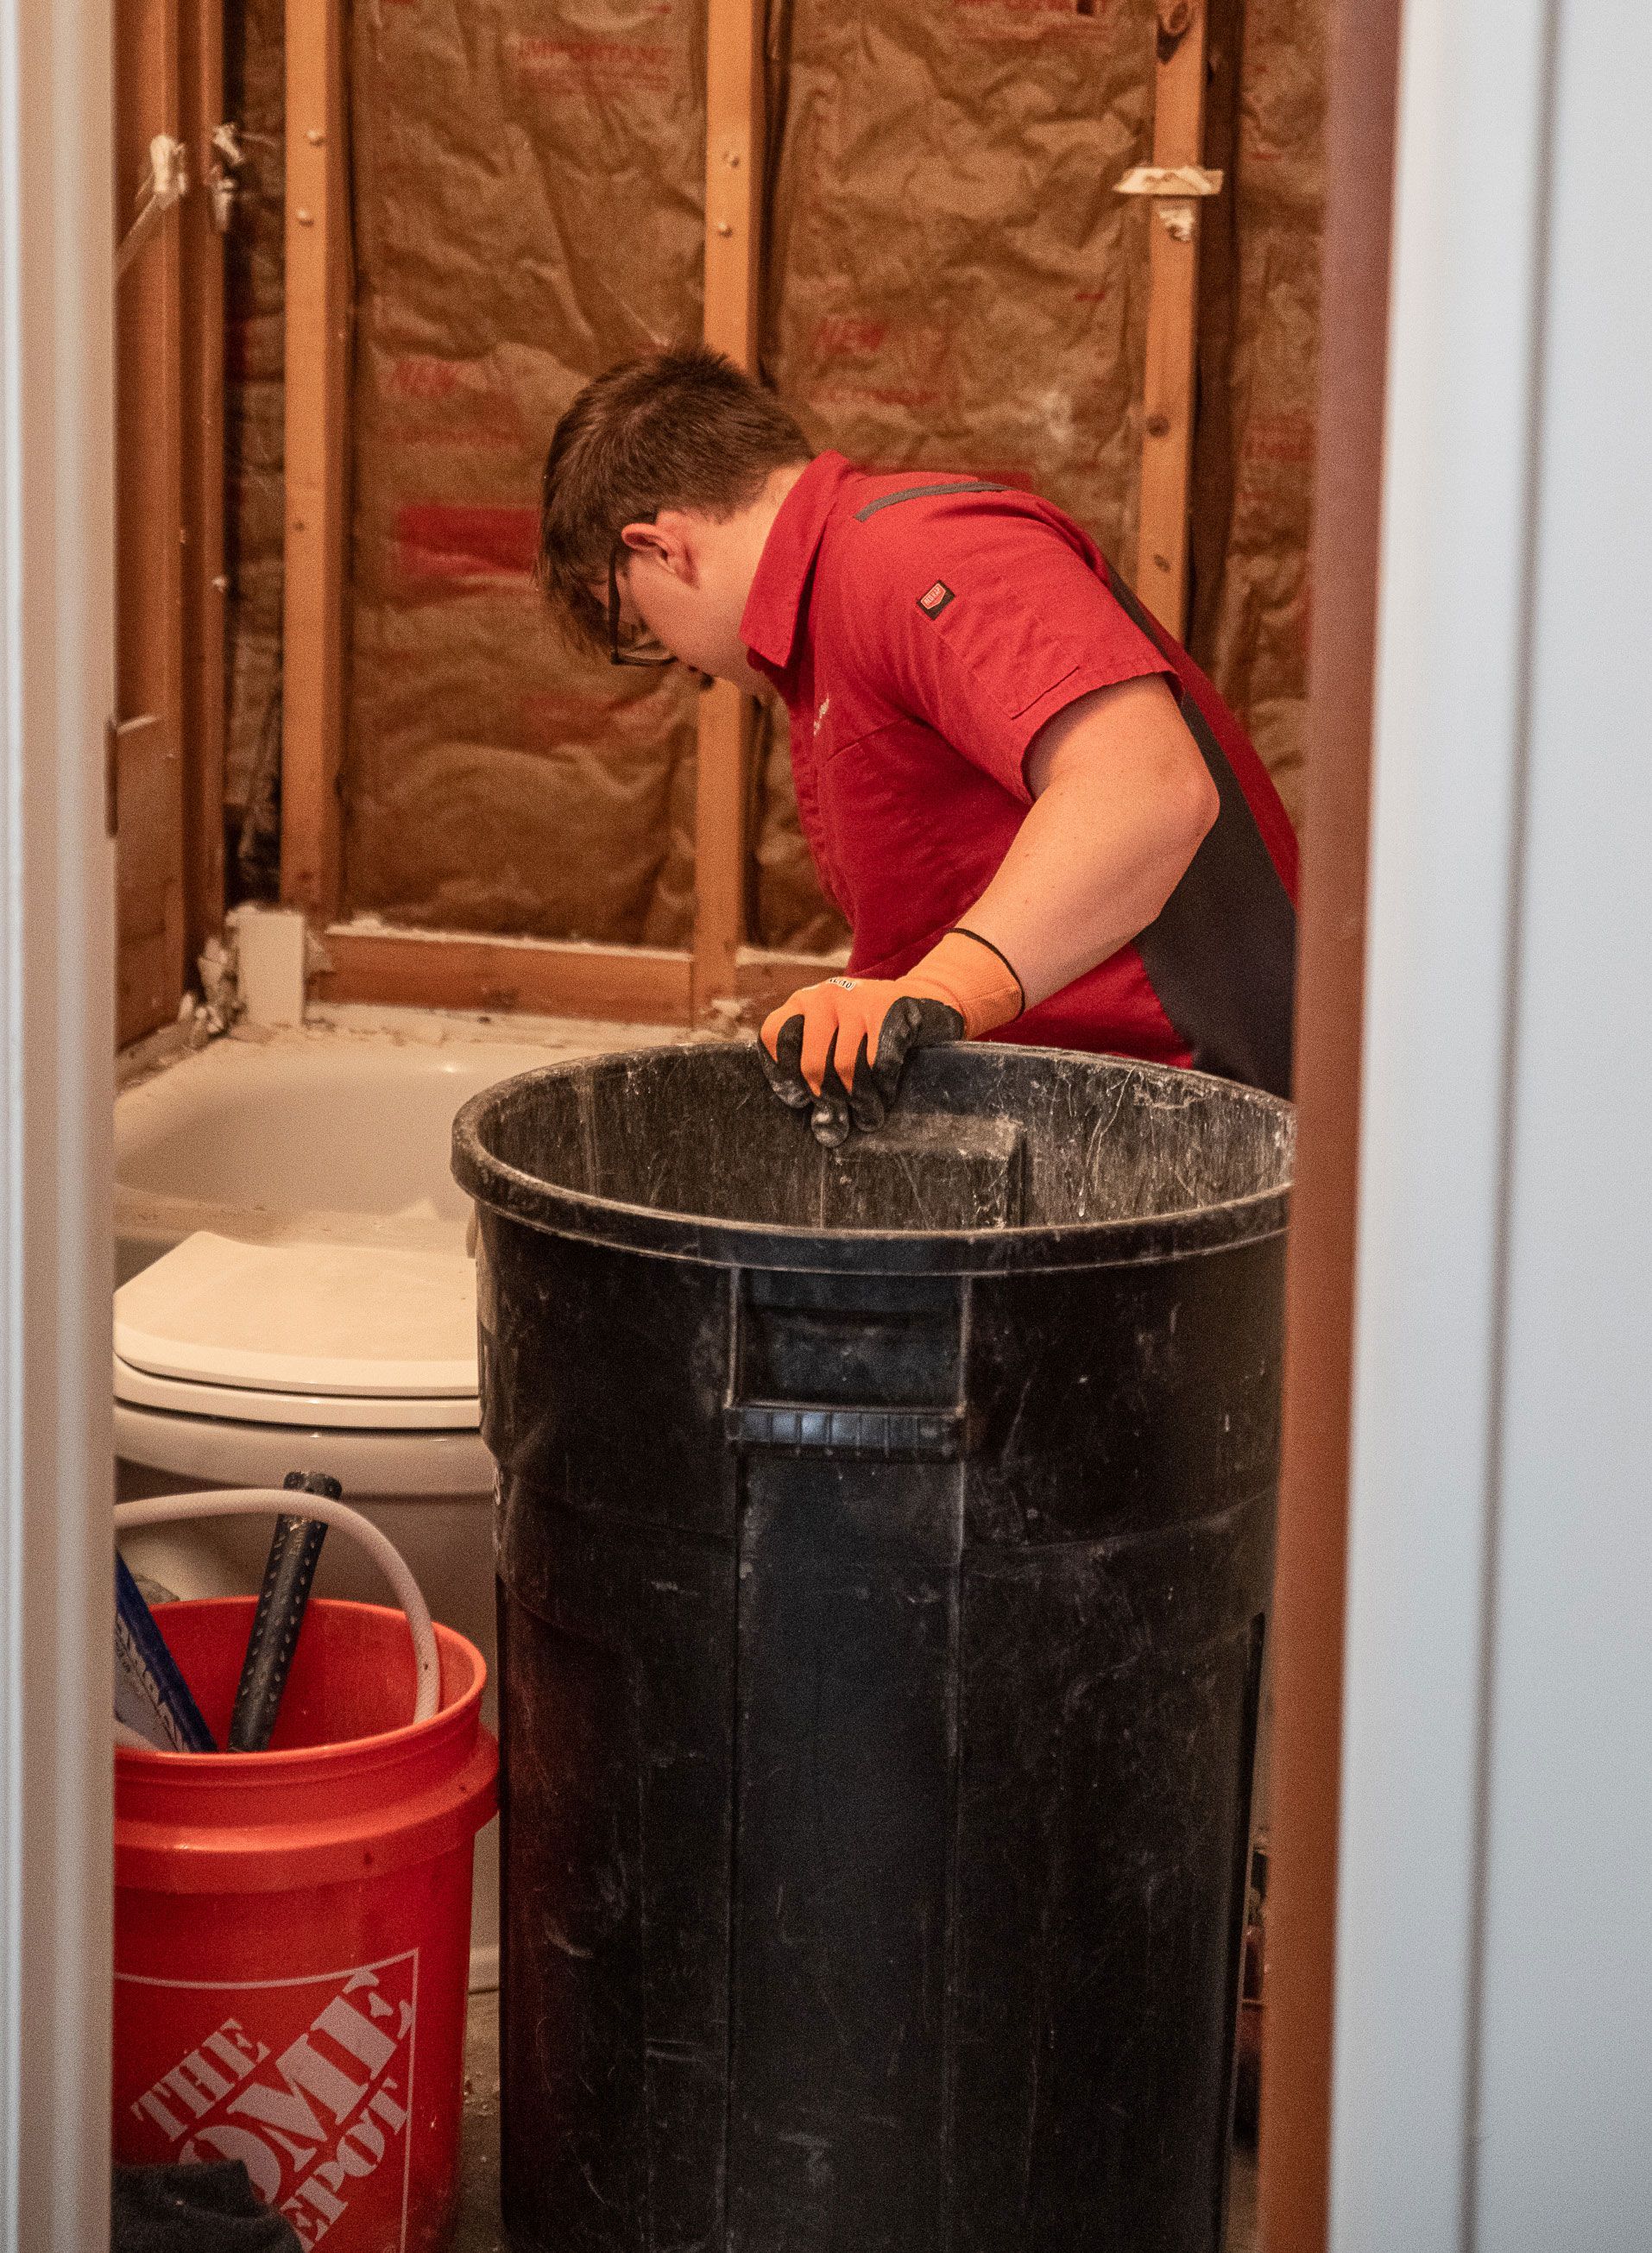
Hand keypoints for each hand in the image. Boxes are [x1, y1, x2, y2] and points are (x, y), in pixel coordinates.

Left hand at [758, 928, 1023, 1147]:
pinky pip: (880, 1065)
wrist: (926, 1000)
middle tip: (843, 1119)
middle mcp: (825, 996)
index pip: (774, 1037)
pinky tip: (886, 1096)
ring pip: (847, 1069)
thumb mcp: (837, 1040)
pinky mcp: (892, 1009)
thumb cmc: (873, 1033)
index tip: (801, 1100)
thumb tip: (822, 1129)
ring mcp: (859, 999)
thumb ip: (820, 1073)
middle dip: (828, 1100)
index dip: (782, 1075)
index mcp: (803, 1003)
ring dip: (859, 1103)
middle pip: (812, 1065)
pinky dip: (883, 1090)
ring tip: (868, 1117)